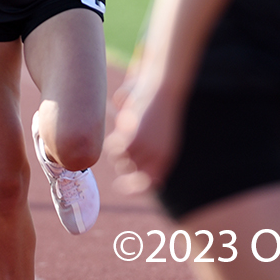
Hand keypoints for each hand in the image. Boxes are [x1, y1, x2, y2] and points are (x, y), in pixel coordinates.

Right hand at [105, 74, 180, 194]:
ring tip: (127, 131)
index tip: (121, 186)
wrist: (164, 90)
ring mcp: (143, 152)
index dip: (136, 190)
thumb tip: (140, 174)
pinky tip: (122, 126)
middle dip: (123, 165)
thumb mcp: (162, 137)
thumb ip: (154, 156)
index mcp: (166, 158)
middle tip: (123, 150)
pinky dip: (114, 140)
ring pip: (119, 161)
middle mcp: (156, 159)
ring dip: (118, 149)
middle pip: (130, 174)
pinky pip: (114, 149)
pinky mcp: (132, 142)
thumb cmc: (162, 110)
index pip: (150, 185)